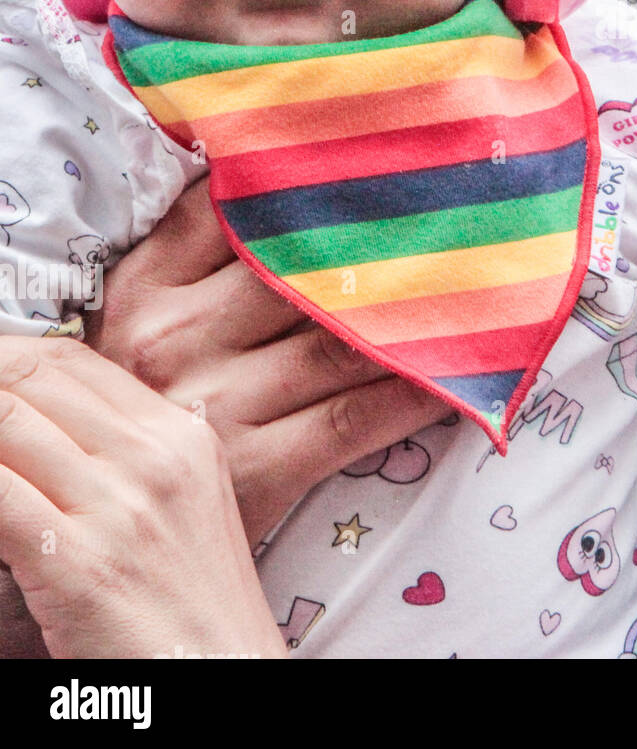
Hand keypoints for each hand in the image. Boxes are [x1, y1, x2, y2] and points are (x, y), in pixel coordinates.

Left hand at [0, 335, 285, 658]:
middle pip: (33, 380)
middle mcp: (154, 457)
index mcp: (182, 436)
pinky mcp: (77, 562)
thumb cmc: (195, 604)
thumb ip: (126, 455)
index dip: (9, 358)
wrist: (223, 671)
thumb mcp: (184, 505)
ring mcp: (118, 505)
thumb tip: (38, 420)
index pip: (74, 362)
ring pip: (4, 423)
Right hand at [87, 179, 447, 542]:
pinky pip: (356, 417)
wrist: (110, 535)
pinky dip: (415, 393)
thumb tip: (282, 173)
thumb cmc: (146, 402)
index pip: (235, 211)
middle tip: (456, 218)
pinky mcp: (256, 471)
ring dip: (414, 318)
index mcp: (144, 288)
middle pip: (300, 272)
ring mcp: (215, 406)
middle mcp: (174, 339)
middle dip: (381, 249)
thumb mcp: (143, 316)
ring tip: (476, 289)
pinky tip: (458, 373)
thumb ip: (200, 248)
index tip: (381, 166)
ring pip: (340, 342)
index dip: (313, 185)